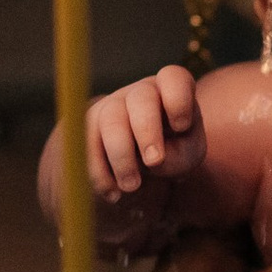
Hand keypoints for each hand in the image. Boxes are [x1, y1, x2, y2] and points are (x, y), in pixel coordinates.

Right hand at [89, 65, 205, 199]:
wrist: (140, 168)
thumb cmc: (172, 154)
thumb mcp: (186, 157)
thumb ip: (180, 156)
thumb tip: (154, 160)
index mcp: (171, 91)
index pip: (174, 78)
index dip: (177, 99)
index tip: (181, 127)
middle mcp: (141, 92)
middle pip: (141, 98)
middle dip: (147, 131)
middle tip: (154, 162)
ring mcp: (112, 105)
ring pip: (111, 121)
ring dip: (121, 157)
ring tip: (132, 187)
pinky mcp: (87, 125)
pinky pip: (86, 143)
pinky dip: (99, 172)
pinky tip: (112, 192)